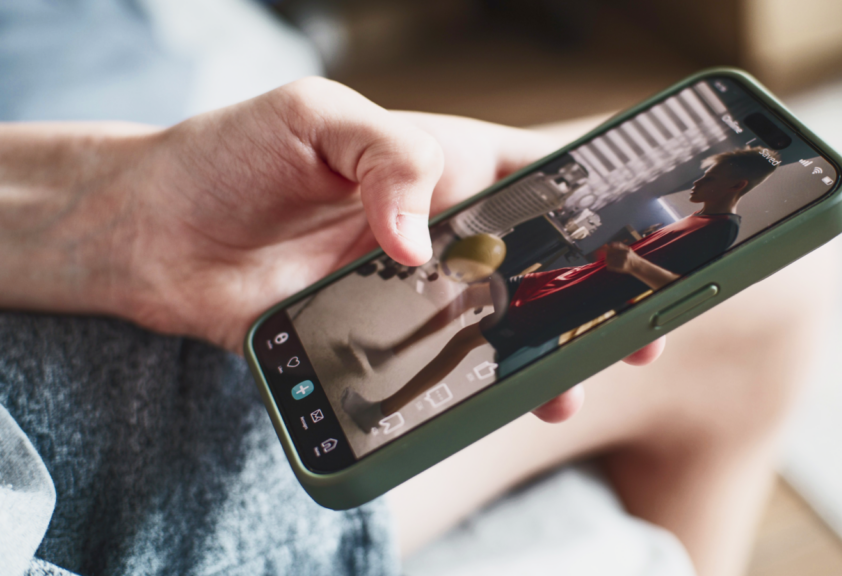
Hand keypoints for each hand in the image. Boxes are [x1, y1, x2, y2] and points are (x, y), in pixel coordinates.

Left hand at [1, 77, 664, 420]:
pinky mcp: (373, 340)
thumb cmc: (232, 151)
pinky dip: (465, 391)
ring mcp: (410, 290)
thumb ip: (384, 160)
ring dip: (536, 358)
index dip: (596, 209)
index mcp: (444, 164)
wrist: (152, 230)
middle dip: (586, 300)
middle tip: (631, 335)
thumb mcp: (315, 117)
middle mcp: (438, 230)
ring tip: (565, 387)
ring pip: (494, 326)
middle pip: (534, 266)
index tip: (639, 239)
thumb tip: (422, 242)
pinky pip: (431, 369)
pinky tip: (491, 405)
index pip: (541, 180)